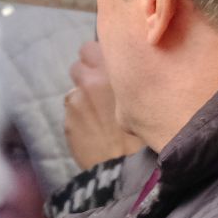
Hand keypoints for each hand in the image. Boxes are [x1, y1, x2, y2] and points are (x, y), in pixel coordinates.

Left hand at [64, 41, 141, 168]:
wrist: (129, 170)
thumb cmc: (149, 134)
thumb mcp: (148, 98)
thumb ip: (133, 80)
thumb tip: (128, 72)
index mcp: (111, 71)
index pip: (92, 46)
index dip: (101, 57)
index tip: (110, 67)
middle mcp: (89, 82)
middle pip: (78, 64)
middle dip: (88, 73)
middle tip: (103, 87)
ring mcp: (75, 103)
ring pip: (75, 90)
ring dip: (84, 97)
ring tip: (101, 114)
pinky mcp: (68, 123)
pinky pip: (73, 112)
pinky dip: (81, 117)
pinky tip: (97, 130)